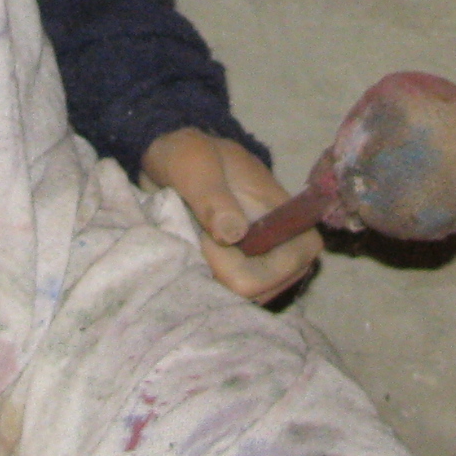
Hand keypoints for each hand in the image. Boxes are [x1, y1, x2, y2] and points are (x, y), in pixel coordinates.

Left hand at [141, 128, 318, 303]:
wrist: (168, 160)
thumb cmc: (188, 156)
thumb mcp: (194, 165)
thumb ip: (213, 197)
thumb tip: (234, 235)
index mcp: (286, 217)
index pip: (287, 265)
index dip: (244, 266)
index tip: (211, 237)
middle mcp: (284, 248)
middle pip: (261, 291)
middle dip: (222, 273)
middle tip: (199, 237)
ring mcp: (264, 266)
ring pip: (242, 299)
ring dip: (211, 278)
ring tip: (195, 242)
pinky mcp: (243, 275)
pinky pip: (228, 297)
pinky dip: (207, 283)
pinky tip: (192, 258)